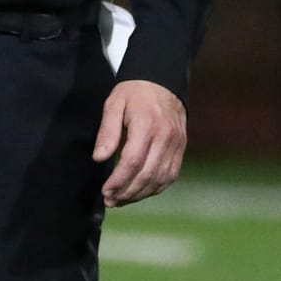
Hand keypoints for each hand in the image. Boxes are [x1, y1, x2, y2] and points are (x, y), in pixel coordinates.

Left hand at [93, 80, 185, 206]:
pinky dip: (156, 188)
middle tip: (111, 200)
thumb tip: (99, 158)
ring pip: (160, 179)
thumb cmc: (134, 91)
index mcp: (146, 125)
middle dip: (127, 193)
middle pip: (147, 175)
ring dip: (141, 194)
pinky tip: (141, 192)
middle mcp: (165, 137)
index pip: (132, 161)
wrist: (163, 79)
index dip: (118, 180)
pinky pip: (171, 175)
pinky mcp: (182, 148)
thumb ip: (107, 131)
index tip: (105, 190)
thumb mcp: (114, 104)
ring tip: (122, 200)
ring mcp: (176, 144)